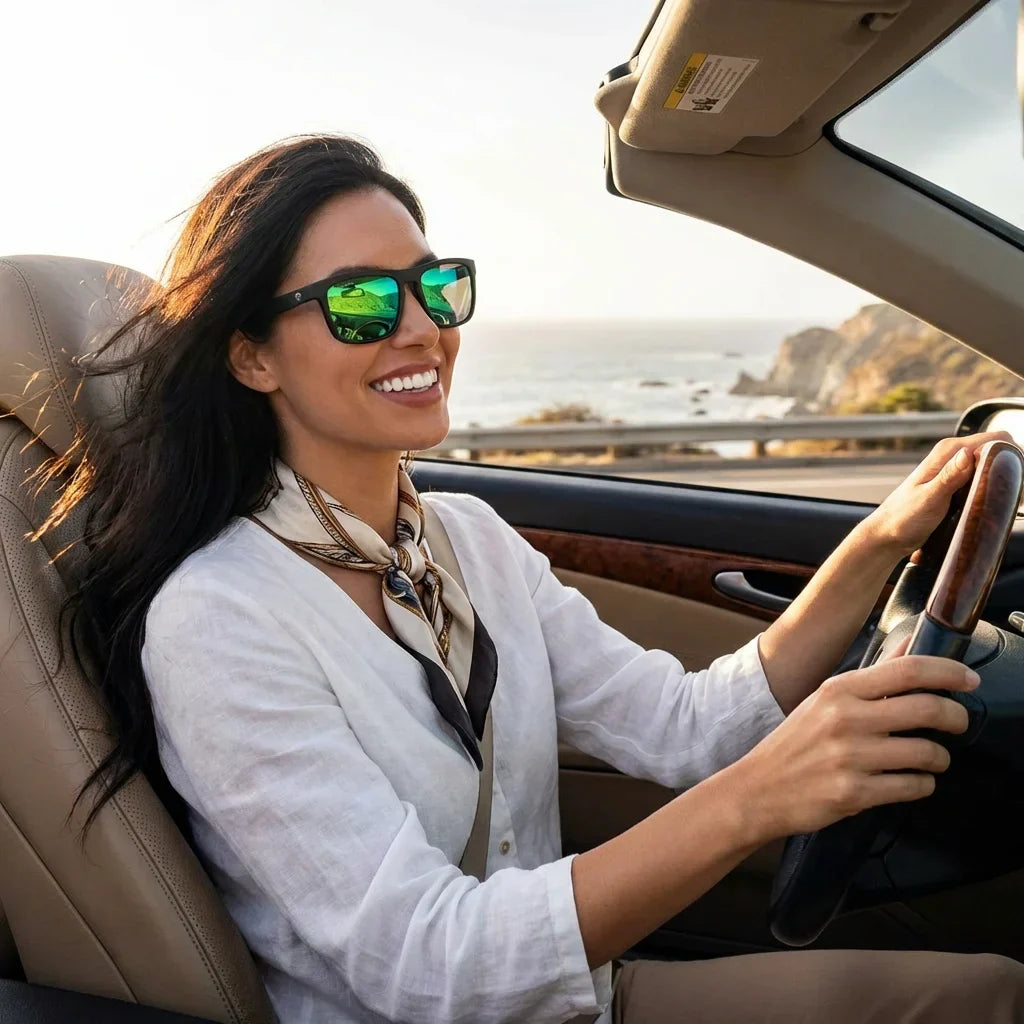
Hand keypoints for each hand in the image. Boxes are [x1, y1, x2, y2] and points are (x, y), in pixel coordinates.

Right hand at [732, 638, 978, 841]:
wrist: (759, 788)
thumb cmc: (796, 743)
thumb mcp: (826, 700)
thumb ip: (873, 676)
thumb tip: (911, 645)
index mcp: (839, 690)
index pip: (907, 670)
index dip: (947, 671)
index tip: (969, 679)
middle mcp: (846, 719)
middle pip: (928, 709)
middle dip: (956, 717)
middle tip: (958, 723)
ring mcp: (851, 758)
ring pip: (928, 753)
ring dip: (940, 758)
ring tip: (931, 759)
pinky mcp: (856, 793)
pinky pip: (914, 787)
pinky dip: (923, 785)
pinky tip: (912, 781)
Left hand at [861, 432, 1013, 557]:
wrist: (886, 535)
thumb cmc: (903, 518)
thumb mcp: (929, 499)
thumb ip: (949, 477)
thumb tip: (968, 454)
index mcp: (947, 452)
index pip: (995, 439)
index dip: (1011, 453)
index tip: (1014, 477)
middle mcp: (953, 456)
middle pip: (997, 451)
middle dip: (1009, 468)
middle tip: (1010, 494)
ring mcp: (955, 470)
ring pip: (992, 465)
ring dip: (1001, 479)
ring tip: (1003, 501)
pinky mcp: (956, 484)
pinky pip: (982, 479)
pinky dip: (991, 487)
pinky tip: (992, 502)